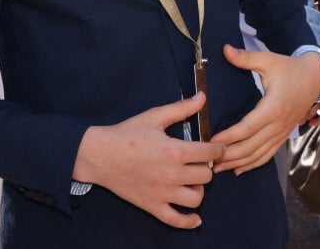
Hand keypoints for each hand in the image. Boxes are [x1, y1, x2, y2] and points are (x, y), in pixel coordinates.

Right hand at [73, 93, 223, 228]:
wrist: (100, 155)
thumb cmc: (127, 133)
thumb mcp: (155, 116)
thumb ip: (181, 108)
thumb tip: (203, 97)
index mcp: (174, 151)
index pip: (209, 153)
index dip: (218, 148)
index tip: (218, 146)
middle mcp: (172, 175)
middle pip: (206, 176)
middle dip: (206, 166)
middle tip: (200, 160)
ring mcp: (163, 194)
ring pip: (196, 198)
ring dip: (199, 188)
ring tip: (192, 179)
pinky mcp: (153, 206)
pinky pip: (177, 220)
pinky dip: (189, 221)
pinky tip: (195, 218)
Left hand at [211, 47, 319, 174]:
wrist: (316, 77)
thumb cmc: (290, 68)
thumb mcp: (268, 60)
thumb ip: (246, 58)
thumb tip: (225, 49)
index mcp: (273, 107)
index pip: (247, 127)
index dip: (229, 136)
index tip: (212, 141)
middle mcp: (278, 124)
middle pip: (251, 146)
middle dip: (229, 154)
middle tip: (209, 158)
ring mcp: (282, 132)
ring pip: (259, 154)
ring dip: (239, 162)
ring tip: (219, 168)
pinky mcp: (284, 135)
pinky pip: (268, 154)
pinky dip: (254, 163)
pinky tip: (239, 169)